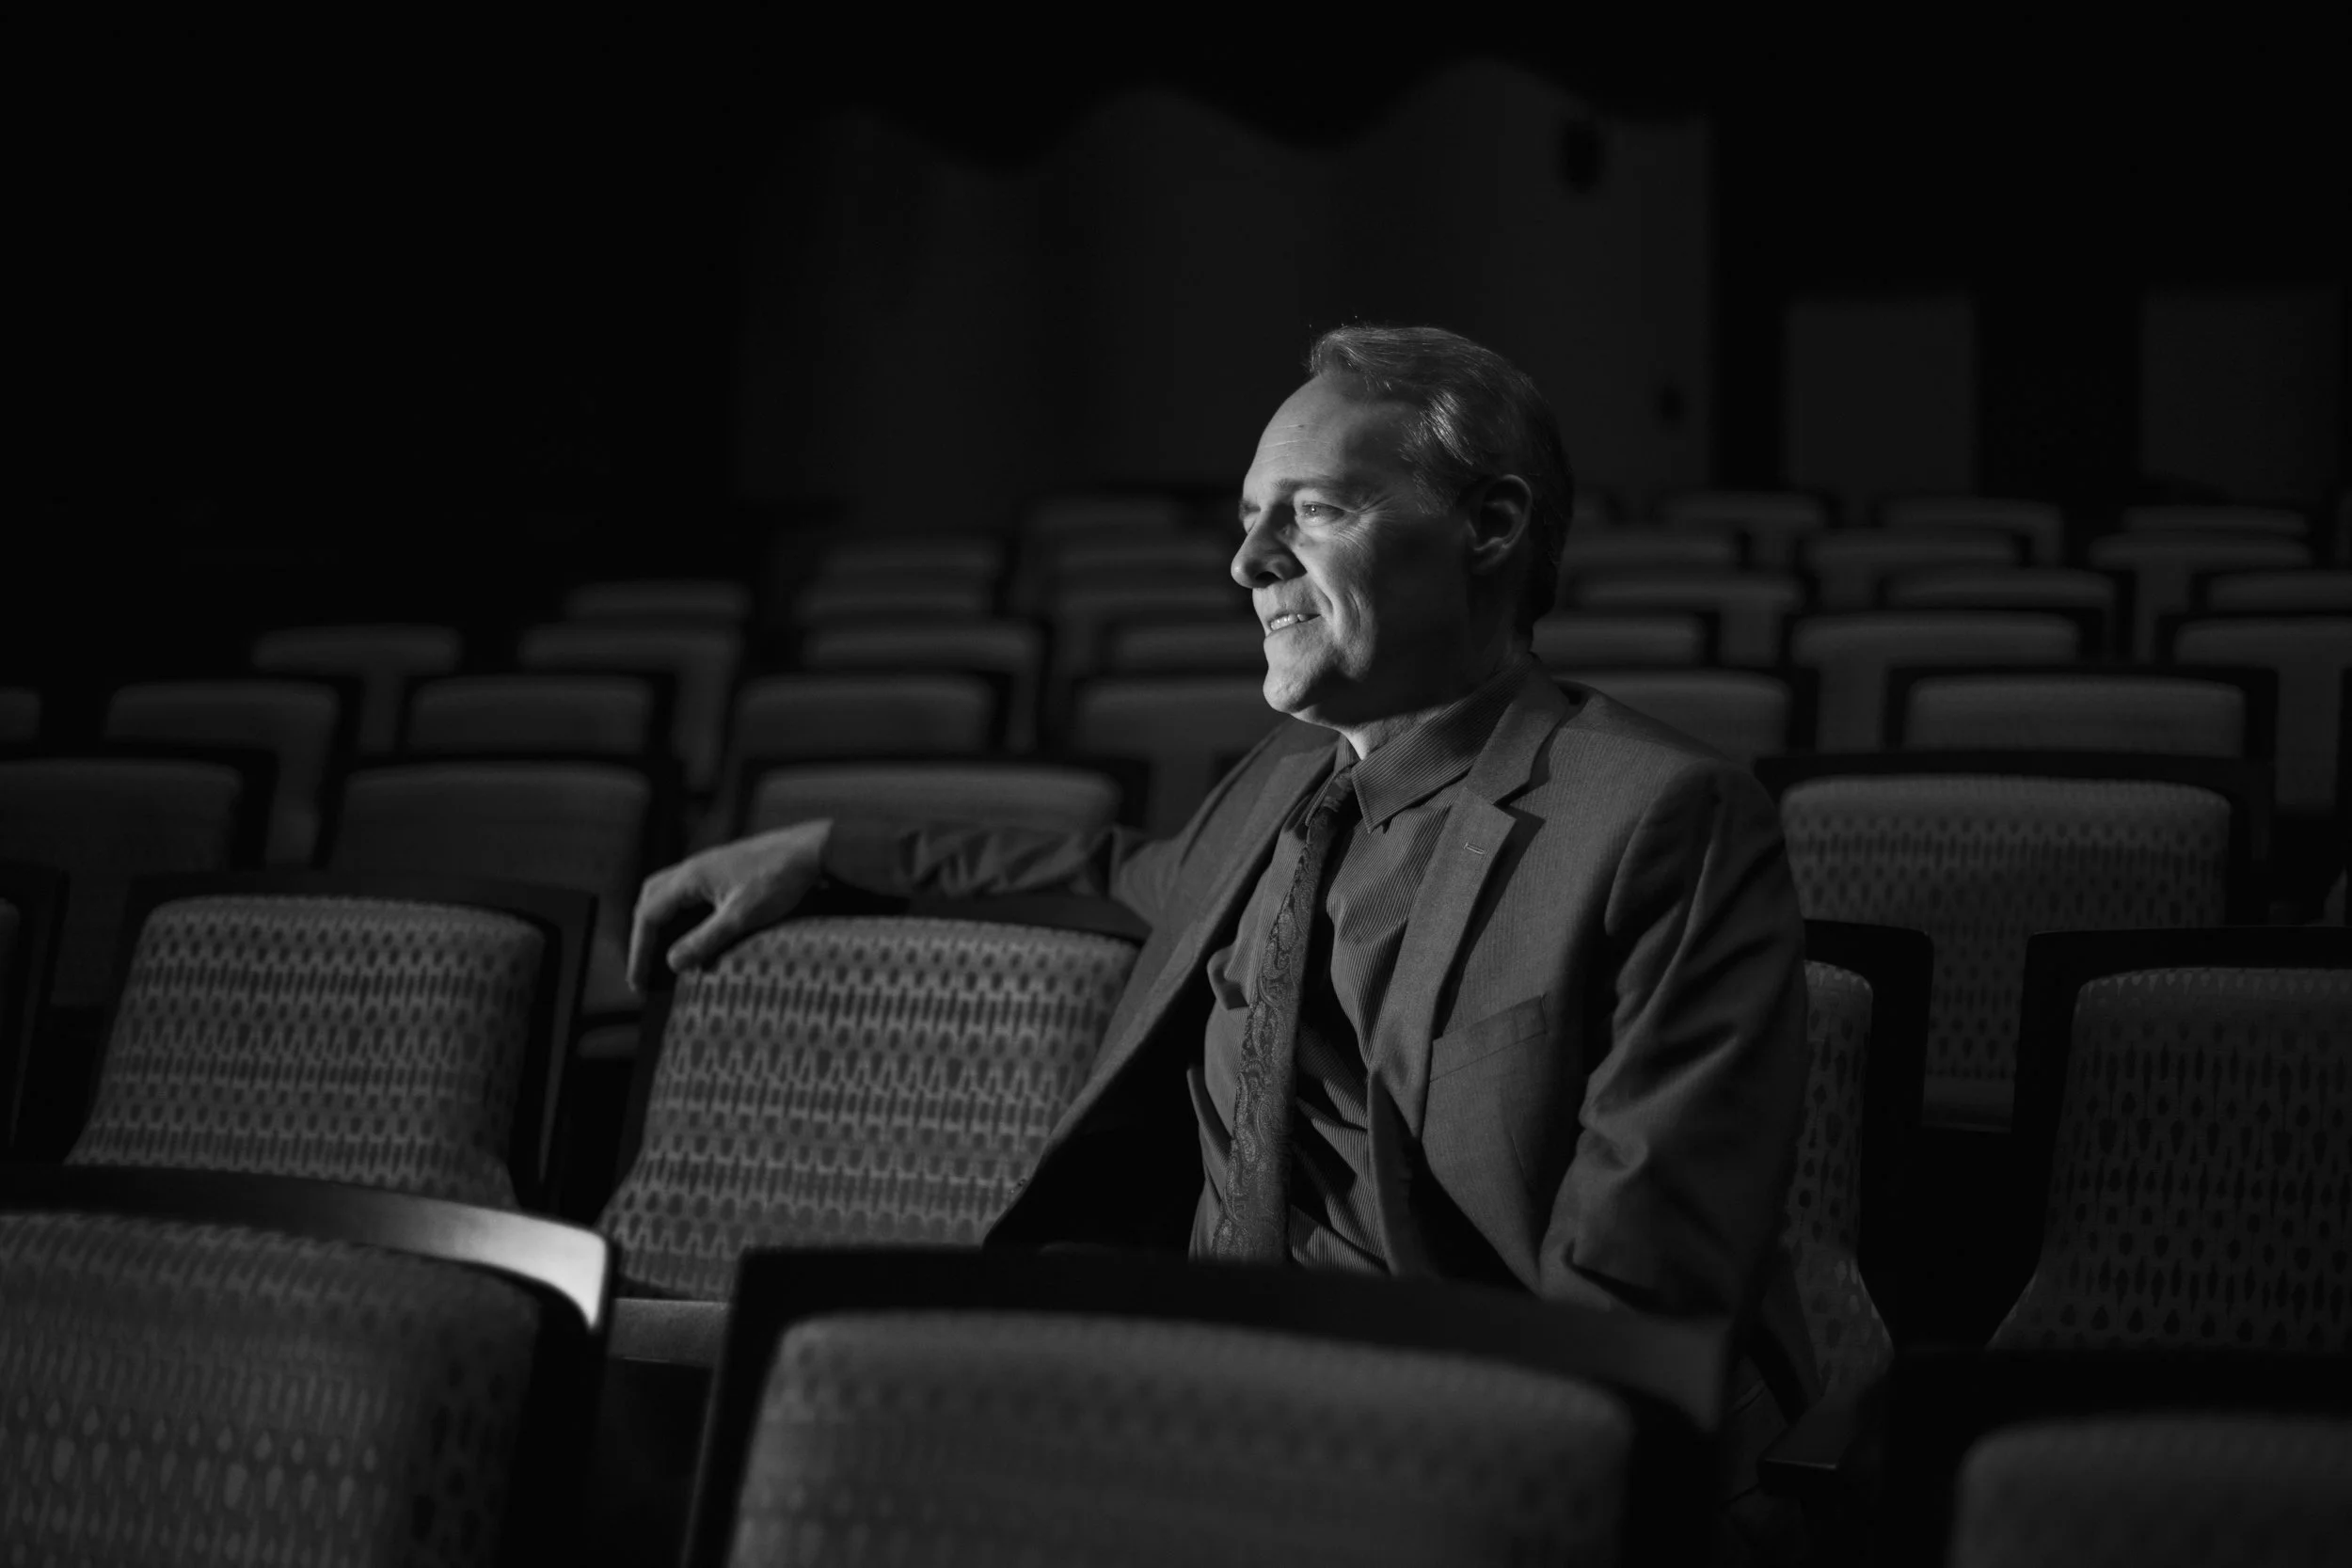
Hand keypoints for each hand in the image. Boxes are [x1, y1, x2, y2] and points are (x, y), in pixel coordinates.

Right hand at [626, 819, 833, 991]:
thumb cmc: (780, 880)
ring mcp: (710, 866)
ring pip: (669, 893)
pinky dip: (683, 915)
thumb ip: (705, 940)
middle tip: (644, 968)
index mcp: (690, 877)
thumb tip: (671, 963)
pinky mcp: (726, 870)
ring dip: (662, 923)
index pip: (648, 916)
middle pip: (650, 900)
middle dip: (643, 935)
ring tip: (664, 954)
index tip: (638, 984)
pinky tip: (696, 934)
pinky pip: (690, 893)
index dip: (640, 952)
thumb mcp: (742, 916)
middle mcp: (694, 867)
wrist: (814, 851)